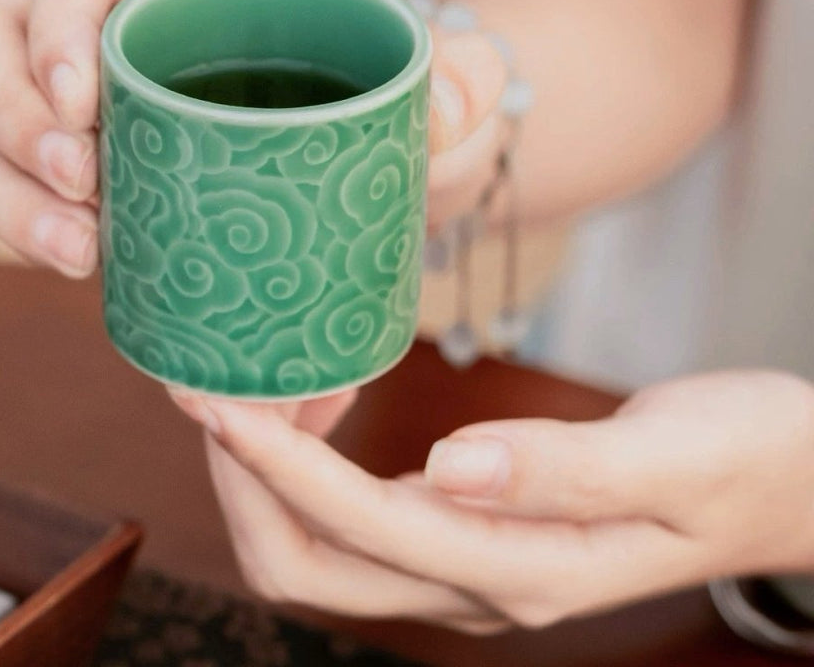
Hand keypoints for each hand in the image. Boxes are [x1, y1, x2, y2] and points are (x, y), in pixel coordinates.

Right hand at [0, 0, 505, 273]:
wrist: (370, 140)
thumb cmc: (392, 91)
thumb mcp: (435, 80)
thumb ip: (463, 84)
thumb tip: (444, 116)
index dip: (54, 30)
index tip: (85, 113)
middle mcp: (118, 13)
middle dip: (11, 122)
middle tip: (83, 200)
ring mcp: (83, 85)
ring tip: (77, 253)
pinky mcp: (80, 153)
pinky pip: (2, 174)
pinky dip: (14, 220)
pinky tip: (80, 263)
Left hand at [171, 370, 813, 630]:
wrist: (793, 482)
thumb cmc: (747, 459)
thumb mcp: (673, 457)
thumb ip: (561, 471)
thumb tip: (451, 467)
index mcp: (525, 569)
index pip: (362, 529)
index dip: (277, 467)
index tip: (218, 400)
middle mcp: (482, 582)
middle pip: (311, 567)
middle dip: (243, 483)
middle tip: (208, 387)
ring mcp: (472, 564)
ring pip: (325, 546)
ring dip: (269, 473)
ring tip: (254, 380)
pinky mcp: (473, 532)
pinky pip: (360, 516)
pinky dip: (312, 464)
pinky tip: (323, 396)